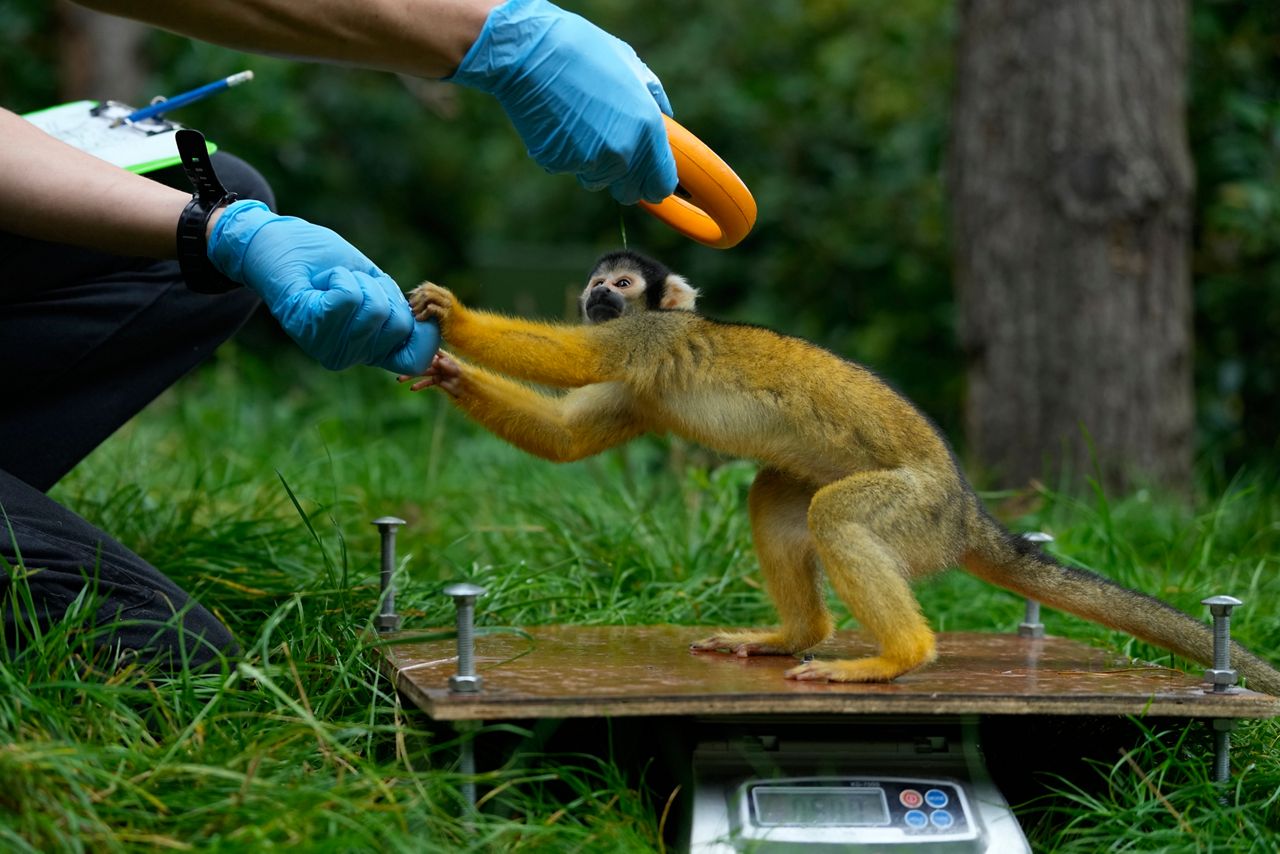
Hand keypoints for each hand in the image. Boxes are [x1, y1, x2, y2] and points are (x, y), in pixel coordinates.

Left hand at [208, 200, 437, 372]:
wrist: (275, 241)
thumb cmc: (323, 259)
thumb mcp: (371, 284)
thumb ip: (394, 307)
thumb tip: (424, 329)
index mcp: (365, 349)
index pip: (415, 359)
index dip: (423, 333)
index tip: (404, 305)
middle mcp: (346, 355)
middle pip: (397, 324)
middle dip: (381, 290)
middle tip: (350, 283)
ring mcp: (325, 344)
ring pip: (374, 310)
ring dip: (357, 280)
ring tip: (333, 280)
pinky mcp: (306, 325)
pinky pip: (347, 298)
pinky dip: (340, 277)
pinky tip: (321, 281)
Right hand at [398, 351, 462, 395]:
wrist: (468, 385)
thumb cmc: (464, 373)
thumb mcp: (456, 368)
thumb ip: (447, 364)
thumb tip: (437, 360)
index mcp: (442, 356)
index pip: (429, 350)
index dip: (419, 347)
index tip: (407, 345)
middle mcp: (437, 363)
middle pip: (421, 362)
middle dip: (410, 363)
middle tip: (399, 365)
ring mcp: (436, 372)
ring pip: (421, 373)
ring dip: (410, 376)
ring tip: (400, 379)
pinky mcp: (437, 381)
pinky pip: (426, 383)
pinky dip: (420, 385)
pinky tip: (412, 388)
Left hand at [408, 281, 458, 327]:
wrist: (465, 333)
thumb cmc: (450, 324)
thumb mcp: (440, 310)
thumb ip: (431, 304)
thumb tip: (412, 301)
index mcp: (444, 294)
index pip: (426, 286)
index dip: (416, 293)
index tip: (412, 304)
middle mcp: (446, 297)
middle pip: (426, 290)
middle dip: (416, 299)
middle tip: (412, 310)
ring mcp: (447, 305)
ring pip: (428, 296)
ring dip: (418, 305)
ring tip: (415, 314)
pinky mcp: (446, 315)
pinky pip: (431, 308)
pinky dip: (423, 313)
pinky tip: (420, 320)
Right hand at [449, 0, 677, 204]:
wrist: (531, 51)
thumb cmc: (582, 51)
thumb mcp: (629, 65)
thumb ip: (652, 97)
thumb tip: (665, 116)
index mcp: (647, 128)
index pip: (661, 183)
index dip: (655, 184)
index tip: (647, 181)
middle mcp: (623, 151)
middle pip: (628, 192)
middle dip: (622, 179)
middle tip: (607, 150)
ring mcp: (590, 161)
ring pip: (595, 179)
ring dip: (590, 162)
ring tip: (576, 120)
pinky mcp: (559, 163)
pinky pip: (566, 168)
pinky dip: (562, 152)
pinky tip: (556, 121)